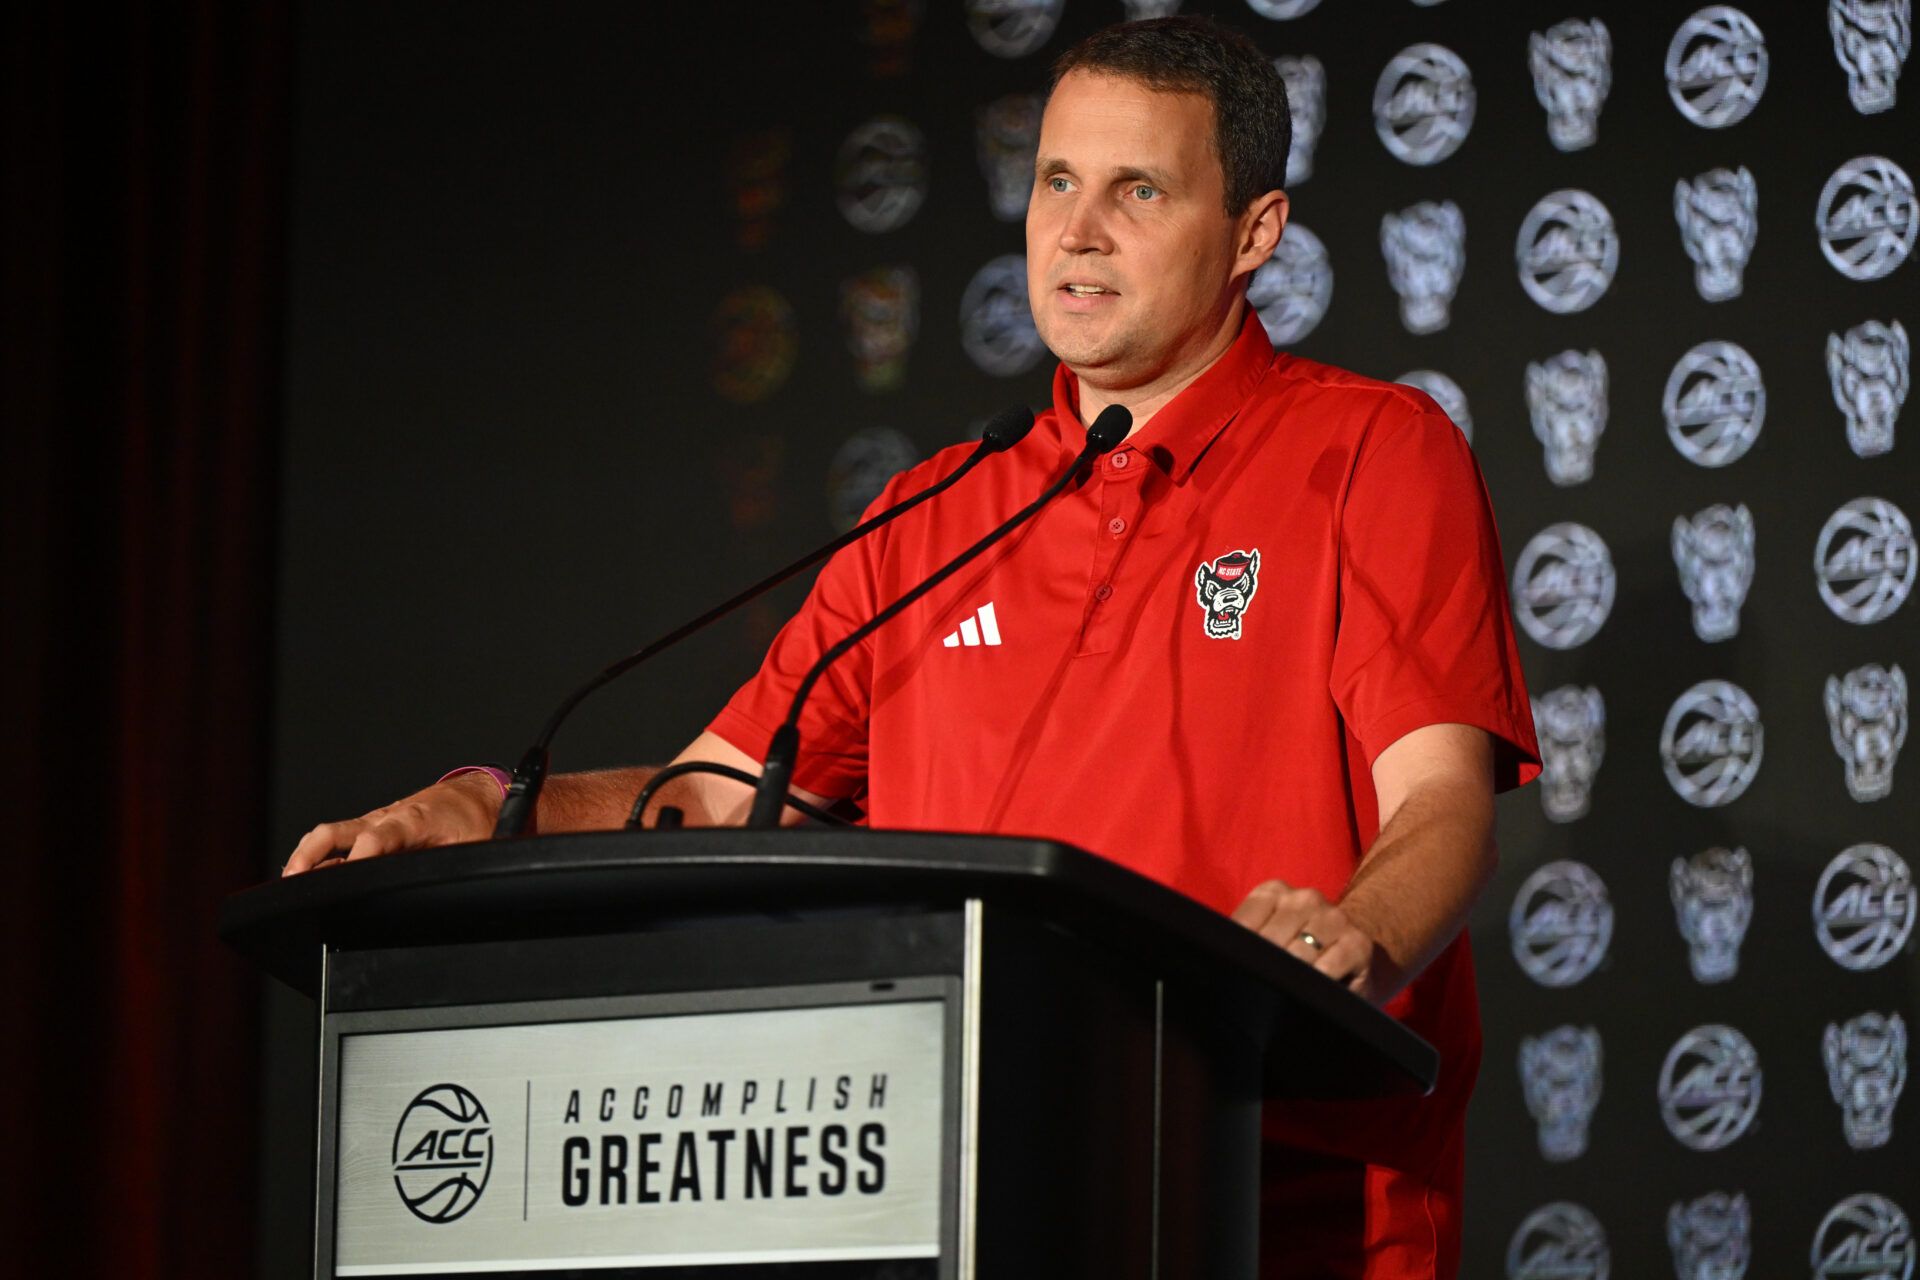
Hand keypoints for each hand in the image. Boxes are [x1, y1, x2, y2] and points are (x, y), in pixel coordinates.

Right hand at [282, 772, 502, 875]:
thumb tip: (444, 893)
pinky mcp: (372, 828)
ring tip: (290, 882)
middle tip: (294, 879)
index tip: (343, 879)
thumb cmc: (475, 819)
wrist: (477, 795)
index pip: (377, 839)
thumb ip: (451, 867)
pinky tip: (308, 875)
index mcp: (412, 820)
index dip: (358, 858)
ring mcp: (375, 821)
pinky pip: (339, 840)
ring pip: (331, 834)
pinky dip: (319, 855)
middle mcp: (386, 818)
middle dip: (310, 854)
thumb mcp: (473, 848)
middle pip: (336, 832)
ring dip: (307, 856)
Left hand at [1230, 878, 1393, 1003]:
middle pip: (1269, 942)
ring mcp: (1333, 918)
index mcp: (1274, 892)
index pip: (1243, 924)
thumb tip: (1215, 962)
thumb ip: (1246, 942)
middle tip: (1262, 989)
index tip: (1236, 974)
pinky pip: (1326, 969)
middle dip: (1263, 970)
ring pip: (1297, 956)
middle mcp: (1305, 899)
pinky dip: (1316, 983)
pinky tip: (1312, 992)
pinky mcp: (1357, 943)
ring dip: (1290, 979)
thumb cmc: (1302, 950)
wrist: (1361, 951)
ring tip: (1289, 991)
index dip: (1237, 955)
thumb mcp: (1271, 936)